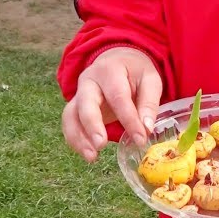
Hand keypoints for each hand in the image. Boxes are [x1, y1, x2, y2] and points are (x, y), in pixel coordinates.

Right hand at [61, 47, 162, 161]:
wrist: (118, 60)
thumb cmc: (135, 72)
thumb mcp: (149, 80)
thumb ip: (149, 103)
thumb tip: (146, 128)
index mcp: (110, 70)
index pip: (118, 96)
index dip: (129, 119)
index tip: (140, 138)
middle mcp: (89, 80)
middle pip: (86, 103)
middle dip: (92, 125)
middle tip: (101, 145)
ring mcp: (78, 94)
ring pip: (71, 115)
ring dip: (79, 138)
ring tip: (91, 157)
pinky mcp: (75, 106)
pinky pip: (69, 123)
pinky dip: (75, 140)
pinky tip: (87, 154)